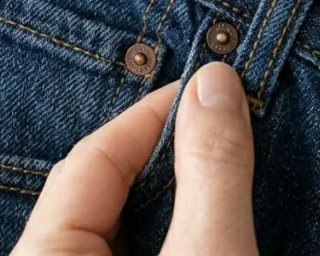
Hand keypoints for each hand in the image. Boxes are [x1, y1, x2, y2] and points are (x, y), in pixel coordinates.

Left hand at [12, 63, 257, 254]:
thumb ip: (210, 172)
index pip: (91, 160)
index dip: (153, 117)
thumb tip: (214, 84)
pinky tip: (215, 219)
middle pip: (102, 193)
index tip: (211, 89)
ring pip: (120, 230)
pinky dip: (172, 236)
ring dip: (175, 201)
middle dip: (167, 156)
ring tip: (228, 168)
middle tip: (226, 124)